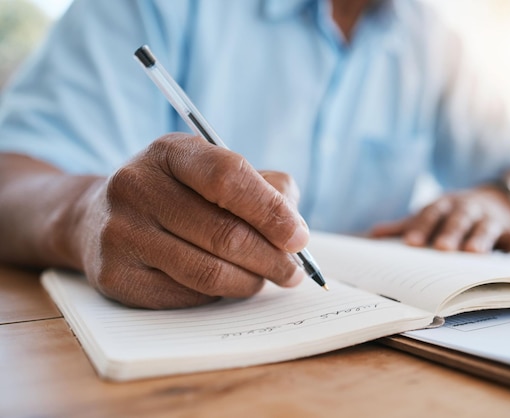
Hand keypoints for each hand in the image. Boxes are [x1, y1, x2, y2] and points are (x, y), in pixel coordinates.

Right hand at [75, 133, 308, 308]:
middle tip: (293, 271)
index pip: (228, 176)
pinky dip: (218, 294)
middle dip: (272, 258)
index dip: (271, 210)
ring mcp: (120, 232)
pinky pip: (186, 296)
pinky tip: (225, 284)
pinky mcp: (114, 275)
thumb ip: (262, 188)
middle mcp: (136, 186)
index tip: (299, 237)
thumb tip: (295, 228)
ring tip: (264, 278)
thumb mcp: (212, 172)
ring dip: (250, 281)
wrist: (99, 220)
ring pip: (208, 271)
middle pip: (224, 233)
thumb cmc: (176, 195)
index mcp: (169, 152)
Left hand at [369, 186, 509, 254]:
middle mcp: (467, 209)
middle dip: (450, 232)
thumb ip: (404, 226)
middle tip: (441, 249)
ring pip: (487, 227)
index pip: (430, 214)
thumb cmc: (453, 213)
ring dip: (481, 238)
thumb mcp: (430, 214)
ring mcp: (491, 219)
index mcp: (444, 206)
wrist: (496, 198)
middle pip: (458, 219)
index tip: (410, 244)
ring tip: (475, 253)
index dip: (420, 228)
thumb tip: (371, 236)